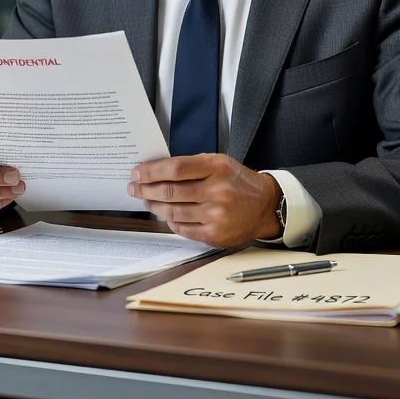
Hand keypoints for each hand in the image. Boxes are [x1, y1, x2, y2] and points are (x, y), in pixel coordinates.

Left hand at [127, 153, 281, 246]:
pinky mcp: (214, 235)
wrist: (265, 206)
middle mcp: (217, 192)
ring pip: (172, 211)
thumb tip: (157, 171)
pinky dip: (169, 221)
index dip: (151, 171)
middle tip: (134, 187)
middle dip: (145, 189)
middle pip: (170, 192)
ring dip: (153, 205)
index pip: (175, 169)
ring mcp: (216, 216)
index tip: (137, 173)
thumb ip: (192, 166)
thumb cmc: (238, 182)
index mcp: (217, 168)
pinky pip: (181, 228)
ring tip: (146, 199)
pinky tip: (165, 214)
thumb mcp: (219, 163)